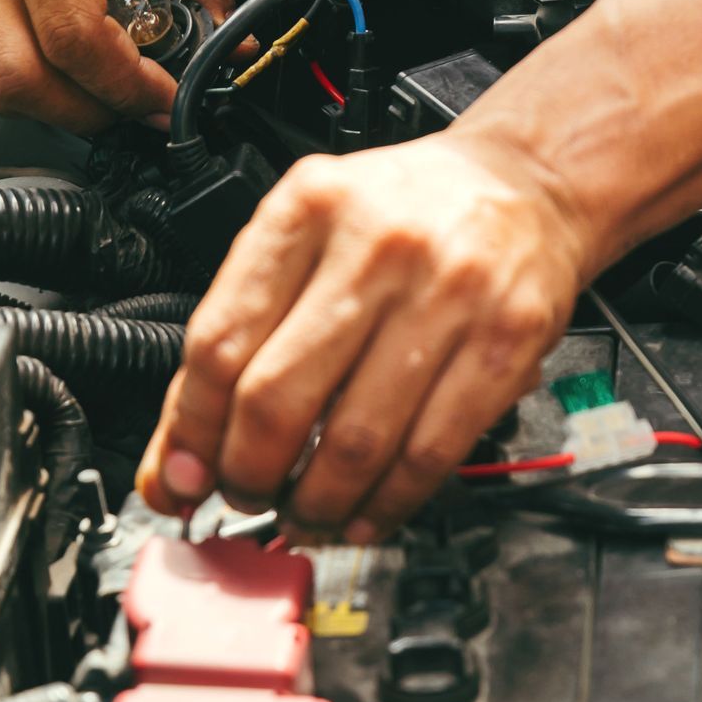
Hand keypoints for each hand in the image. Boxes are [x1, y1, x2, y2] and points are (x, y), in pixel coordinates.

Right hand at [0, 0, 234, 130]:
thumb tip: (223, 30)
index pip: (75, 42)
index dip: (128, 86)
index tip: (167, 96)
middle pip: (16, 81)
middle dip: (85, 111)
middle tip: (137, 105)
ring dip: (54, 98)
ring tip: (109, 80)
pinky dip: (29, 63)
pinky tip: (71, 44)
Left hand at [136, 131, 590, 540]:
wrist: (524, 186)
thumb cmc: (407, 216)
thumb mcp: (309, 238)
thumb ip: (241, 337)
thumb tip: (176, 463)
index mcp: (309, 207)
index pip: (221, 341)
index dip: (191, 431)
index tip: (183, 478)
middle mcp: (378, 243)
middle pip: (278, 398)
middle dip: (249, 475)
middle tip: (245, 497)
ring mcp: (449, 293)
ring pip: (356, 441)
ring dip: (316, 503)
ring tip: (303, 514)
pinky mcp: (506, 341)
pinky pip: (430, 453)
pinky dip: (388, 504)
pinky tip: (366, 513)